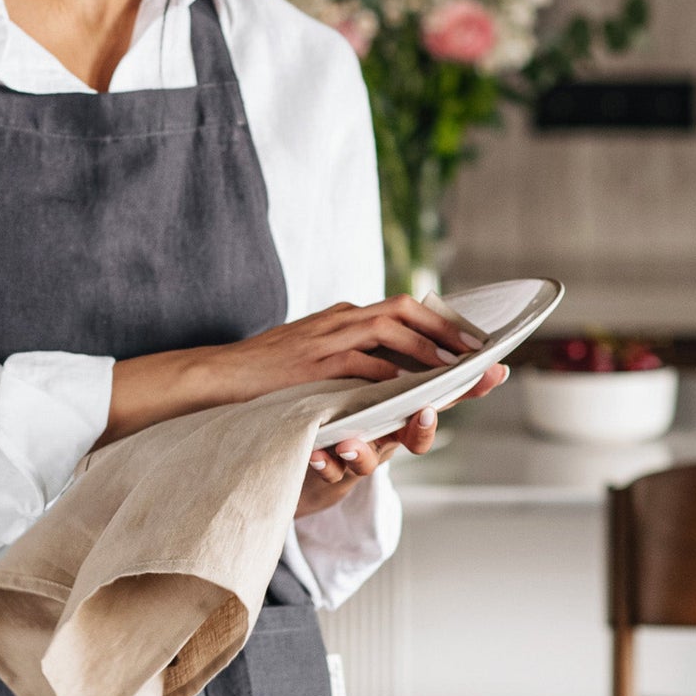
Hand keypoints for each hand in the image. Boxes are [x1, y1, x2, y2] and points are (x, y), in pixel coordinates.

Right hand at [210, 293, 488, 403]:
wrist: (221, 375)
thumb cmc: (266, 370)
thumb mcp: (312, 351)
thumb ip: (347, 351)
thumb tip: (387, 366)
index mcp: (342, 316)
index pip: (400, 307)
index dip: (438, 320)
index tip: (468, 338)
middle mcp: (340, 319)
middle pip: (403, 307)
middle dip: (443, 326)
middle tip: (473, 349)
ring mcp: (327, 338)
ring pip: (389, 328)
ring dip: (425, 346)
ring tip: (453, 367)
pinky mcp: (316, 362)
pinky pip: (362, 362)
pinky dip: (390, 373)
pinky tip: (411, 388)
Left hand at [294, 360, 510, 515]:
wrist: (309, 448)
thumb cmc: (350, 409)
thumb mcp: (378, 378)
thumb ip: (407, 356)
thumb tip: (439, 315)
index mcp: (402, 411)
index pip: (441, 398)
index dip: (469, 389)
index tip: (492, 373)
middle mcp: (387, 436)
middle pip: (415, 439)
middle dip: (423, 429)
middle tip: (425, 411)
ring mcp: (358, 456)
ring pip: (368, 462)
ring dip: (362, 453)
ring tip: (348, 443)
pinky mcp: (328, 469)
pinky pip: (328, 472)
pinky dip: (324, 465)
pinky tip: (314, 454)